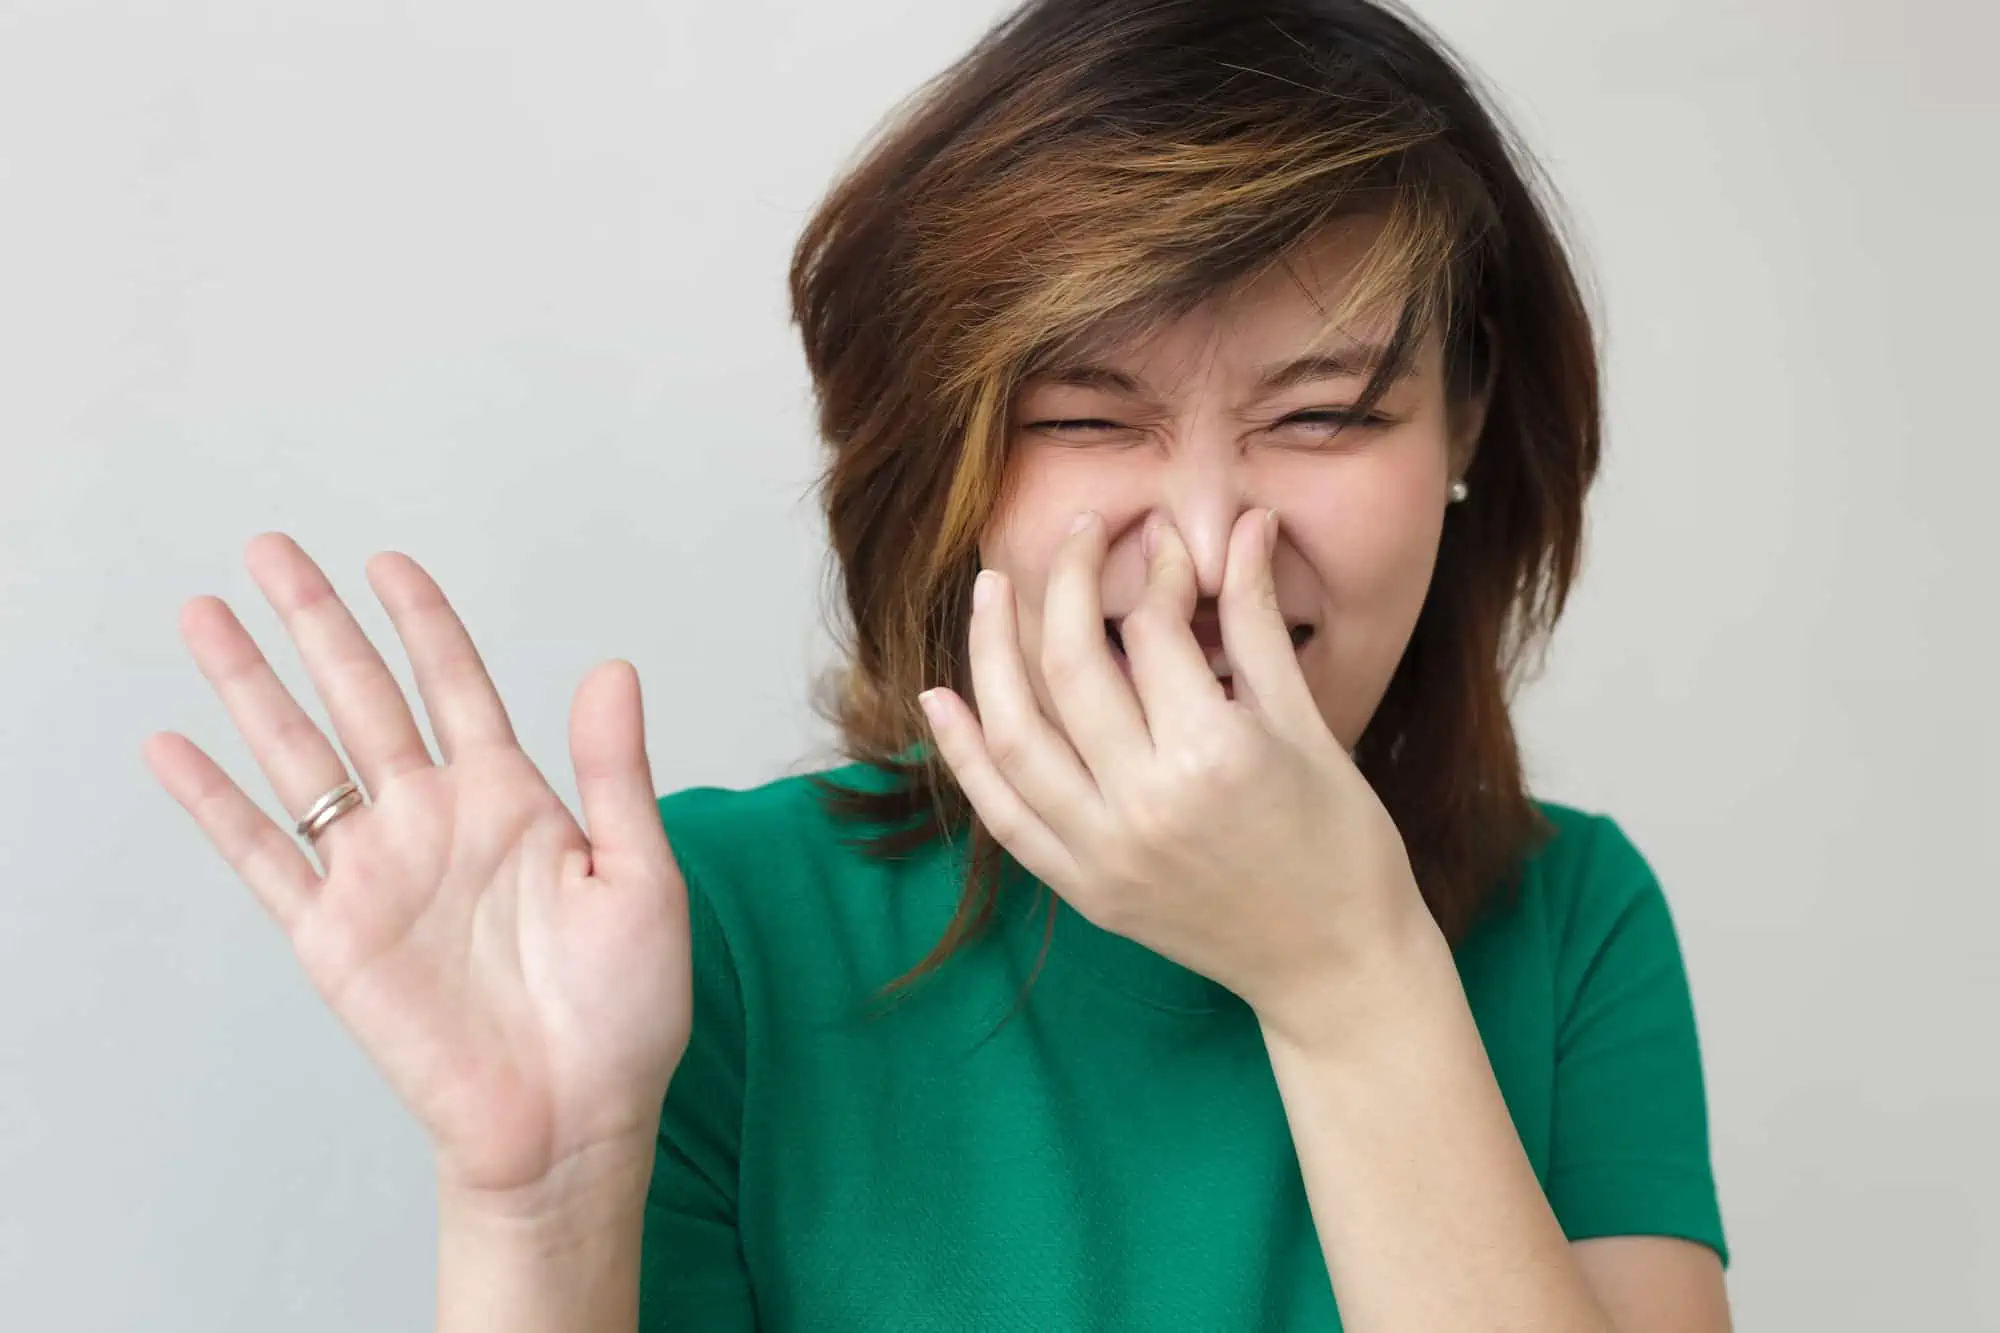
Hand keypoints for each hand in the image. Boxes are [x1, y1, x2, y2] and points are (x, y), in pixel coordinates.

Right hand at [144, 534, 689, 1212]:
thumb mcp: (641, 878)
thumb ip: (615, 773)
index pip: (456, 685)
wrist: (572, 1121)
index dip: (422, 622)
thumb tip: (611, 667)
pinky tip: (173, 747)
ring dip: (251, 686)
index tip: (389, 562)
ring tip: (206, 615)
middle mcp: (435, 820)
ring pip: (300, 756)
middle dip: (317, 623)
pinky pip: (262, 856)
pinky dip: (214, 804)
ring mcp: (377, 873)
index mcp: (513, 800)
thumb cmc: (624, 1012)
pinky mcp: (332, 934)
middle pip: (363, 696)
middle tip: (270, 549)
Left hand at [918, 509, 1436, 1038]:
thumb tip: (1246, 524)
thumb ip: (1258, 624)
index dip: (1159, 572)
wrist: (1337, 967)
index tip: (1164, 544)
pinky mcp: (1083, 890)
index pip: (1154, 633)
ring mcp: (1103, 853)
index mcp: (1213, 756)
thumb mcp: (1307, 725)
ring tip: (991, 590)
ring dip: (991, 653)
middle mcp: (1144, 804)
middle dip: (1068, 583)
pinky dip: (963, 756)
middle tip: (1079, 533)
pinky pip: (1002, 815)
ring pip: (1015, 735)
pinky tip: (939, 697)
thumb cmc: (1343, 844)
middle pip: (1071, 666)